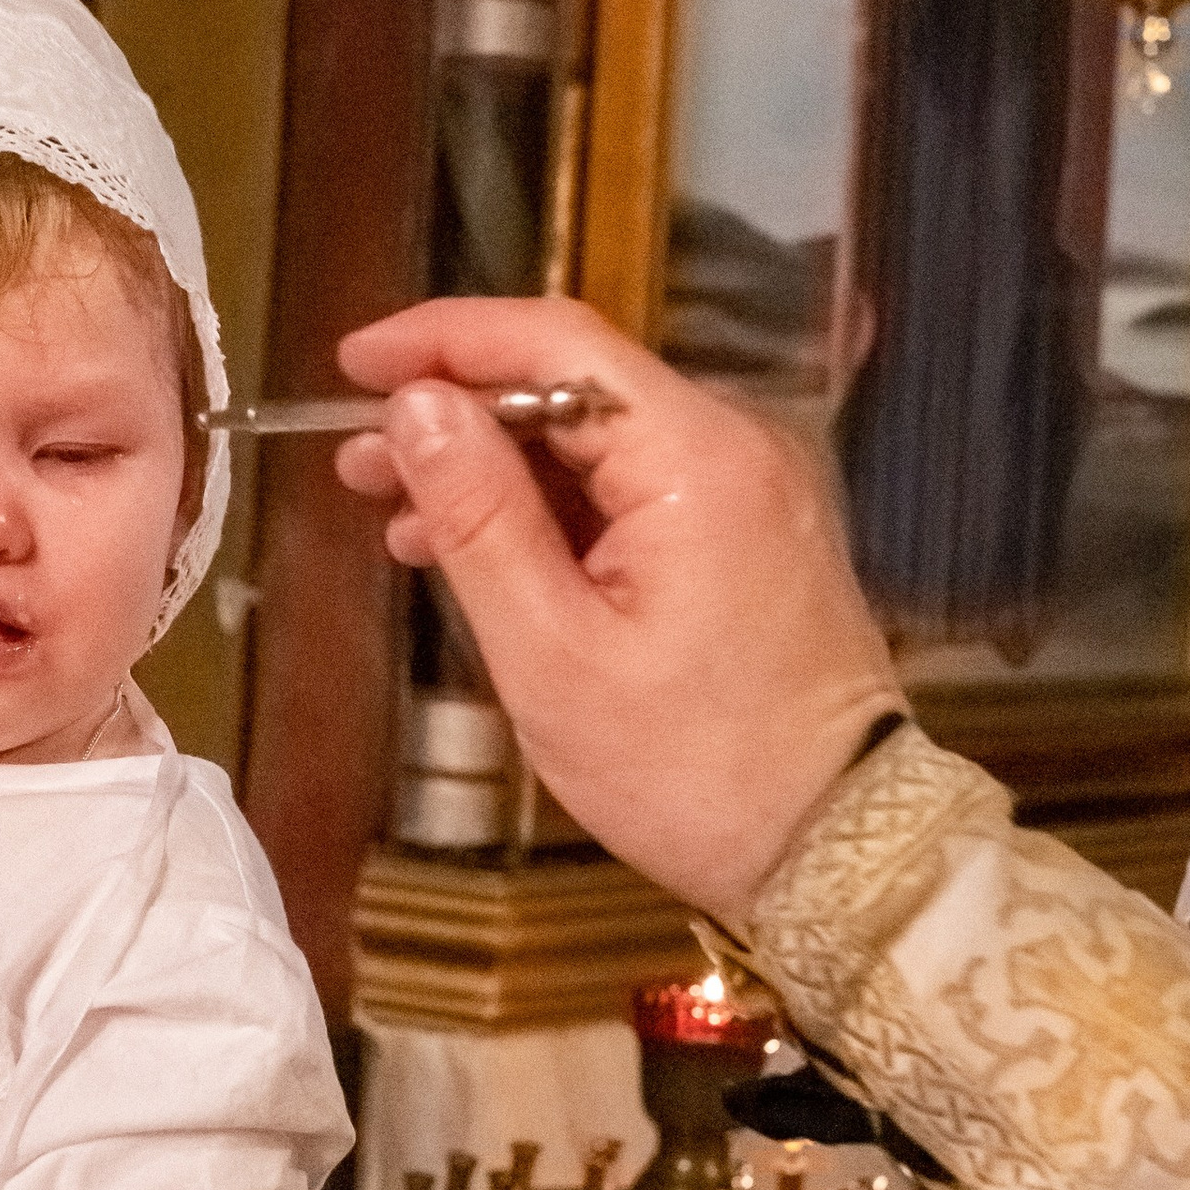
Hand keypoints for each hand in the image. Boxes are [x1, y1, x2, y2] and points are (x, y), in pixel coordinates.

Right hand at [333, 297, 898, 922]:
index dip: (444, 338)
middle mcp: (737, 446)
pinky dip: (555, 511)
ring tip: (399, 518)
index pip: (556, 342)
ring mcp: (752, 490)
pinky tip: (483, 553)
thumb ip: (480, 516)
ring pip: (600, 441)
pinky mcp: (751, 536)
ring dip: (498, 468)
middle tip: (355, 463)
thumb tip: (415, 406)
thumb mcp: (552, 653)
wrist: (836, 851)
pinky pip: (637, 490)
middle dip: (459, 414)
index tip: (353, 364)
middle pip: (575, 386)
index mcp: (696, 458)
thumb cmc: (689, 770)